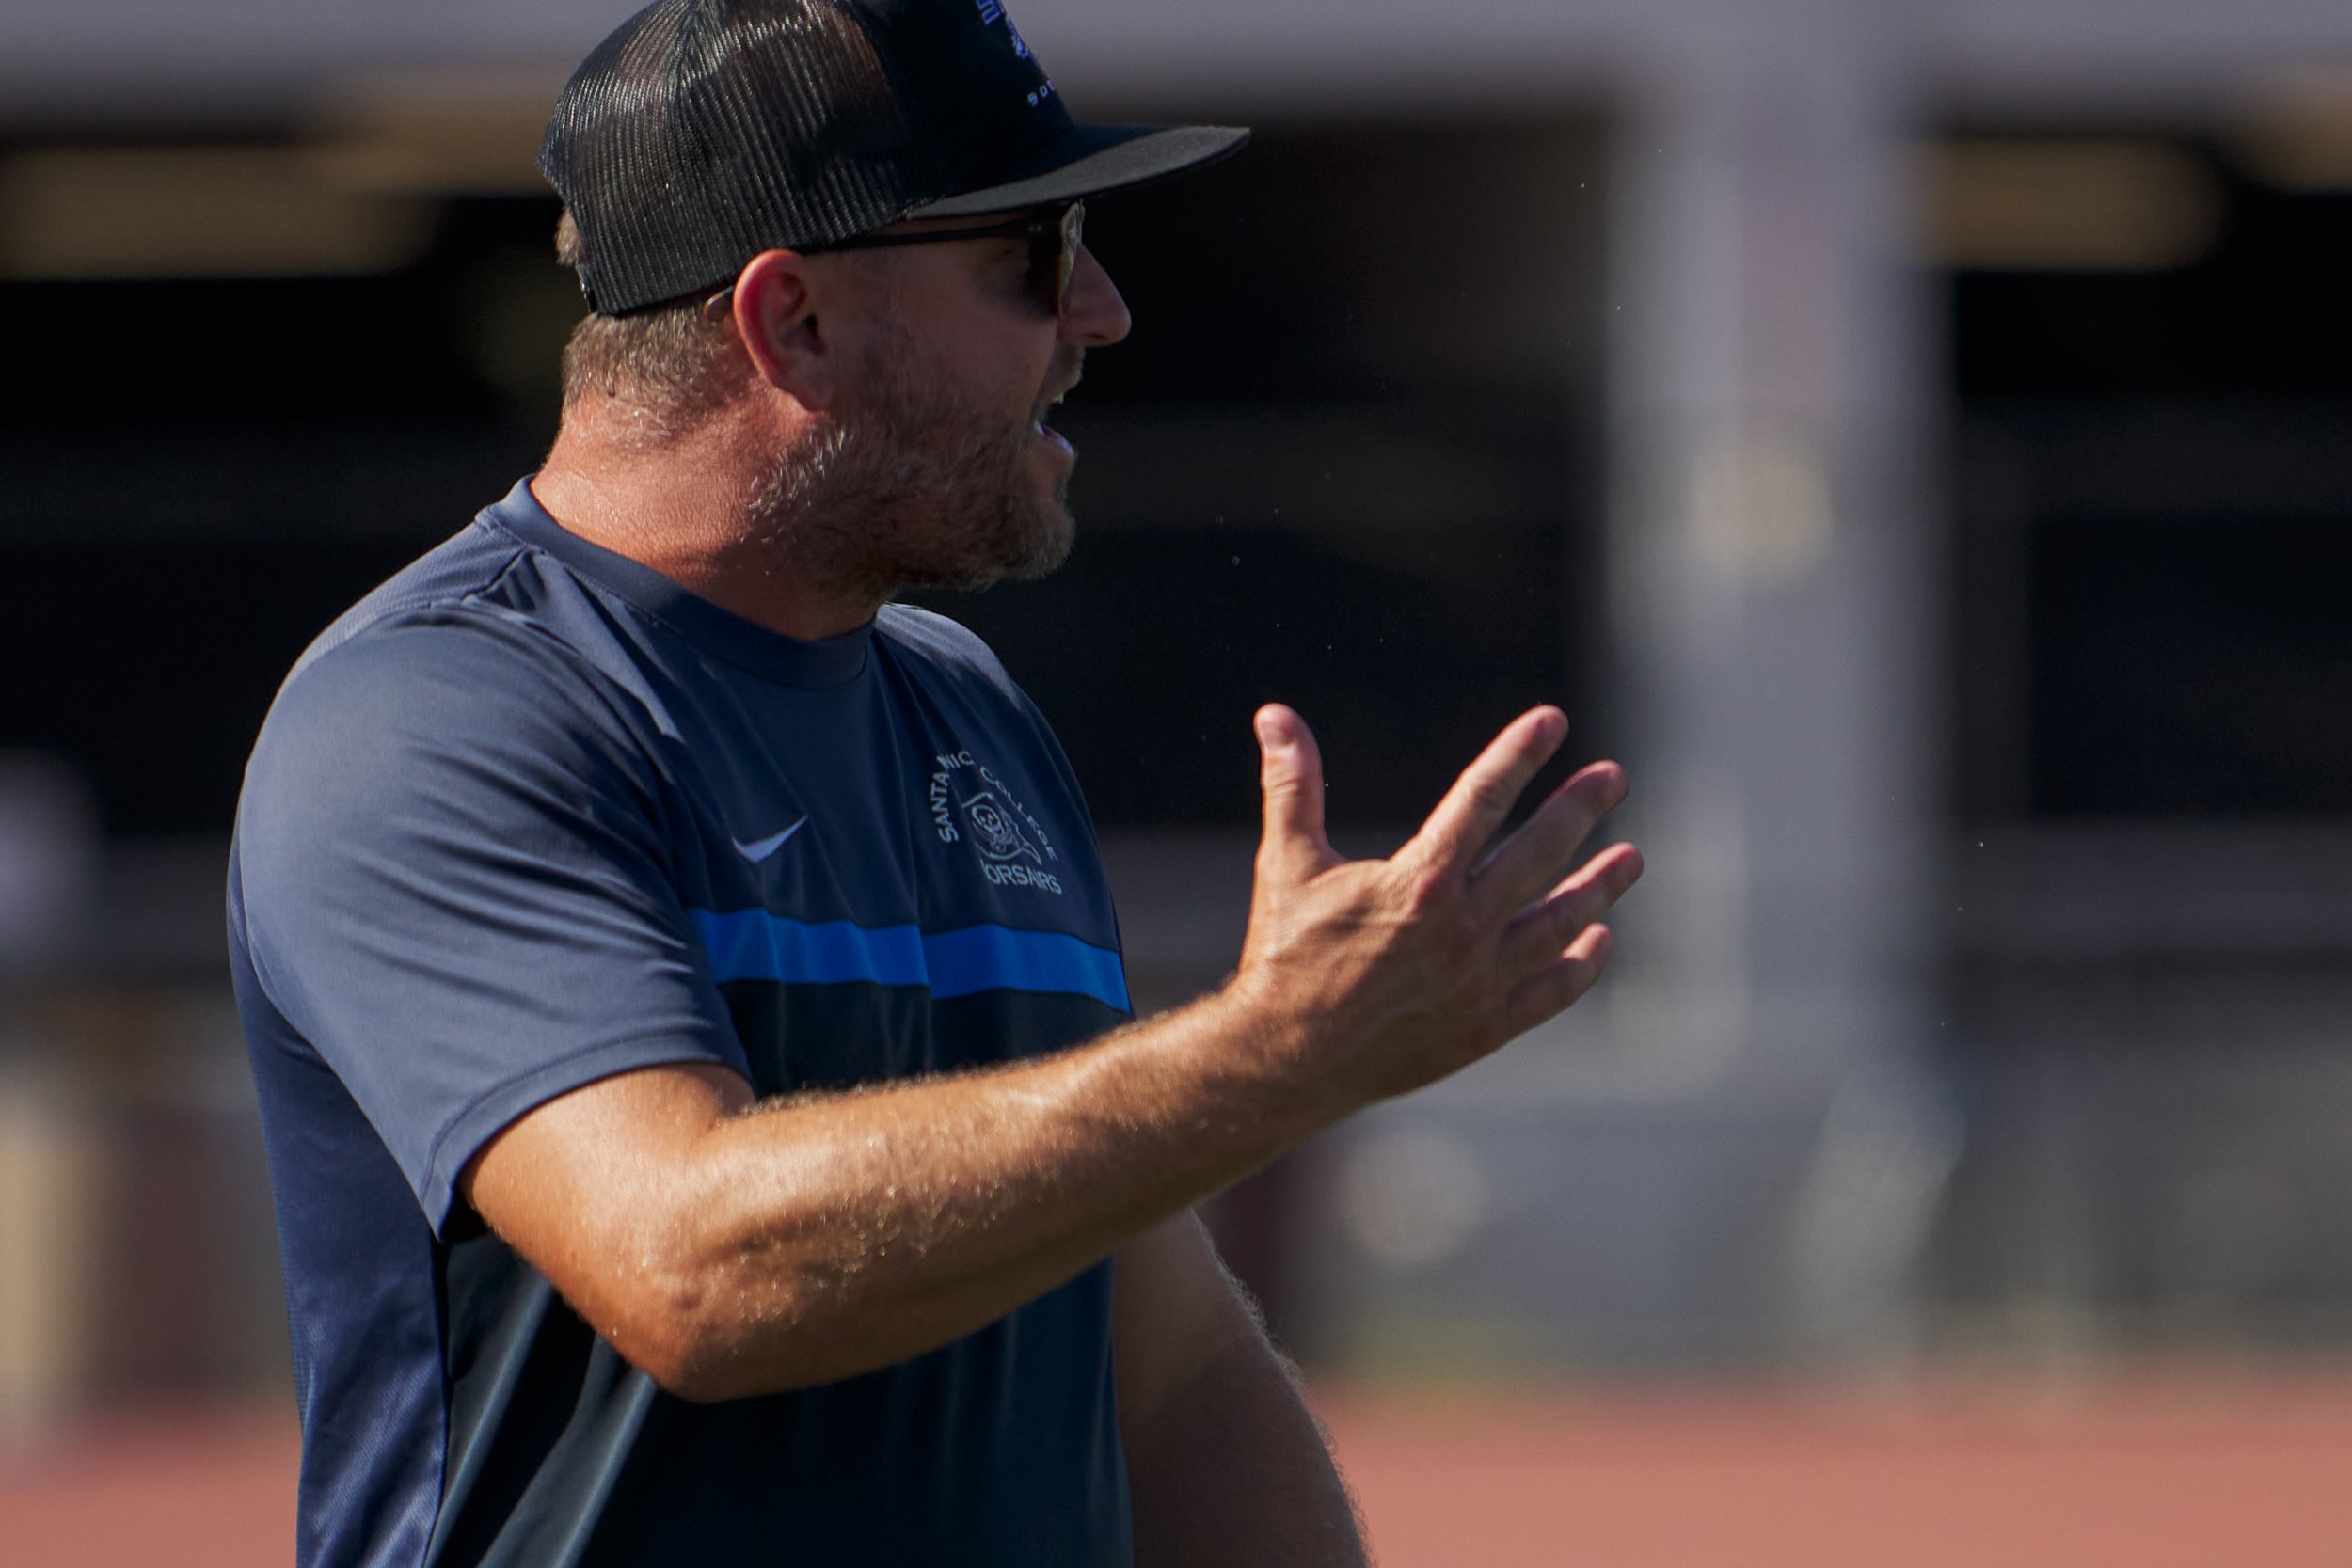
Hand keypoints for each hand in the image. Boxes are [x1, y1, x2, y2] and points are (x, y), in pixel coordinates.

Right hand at [1225, 703, 1640, 1117]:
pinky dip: (1580, 964)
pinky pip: (1550, 992)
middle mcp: (1460, 927)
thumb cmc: (1284, 955)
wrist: (1286, 1059)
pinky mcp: (1483, 1028)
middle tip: (1614, 778)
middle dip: (1580, 809)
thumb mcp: (1287, 863)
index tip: (1552, 720)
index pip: (1482, 799)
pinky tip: (1599, 938)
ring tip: (1632, 857)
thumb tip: (1274, 713)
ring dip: (1599, 887)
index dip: (1519, 754)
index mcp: (1418, 881)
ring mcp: (1479, 981)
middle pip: (1538, 853)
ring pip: (1558, 922)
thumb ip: (1291, 784)